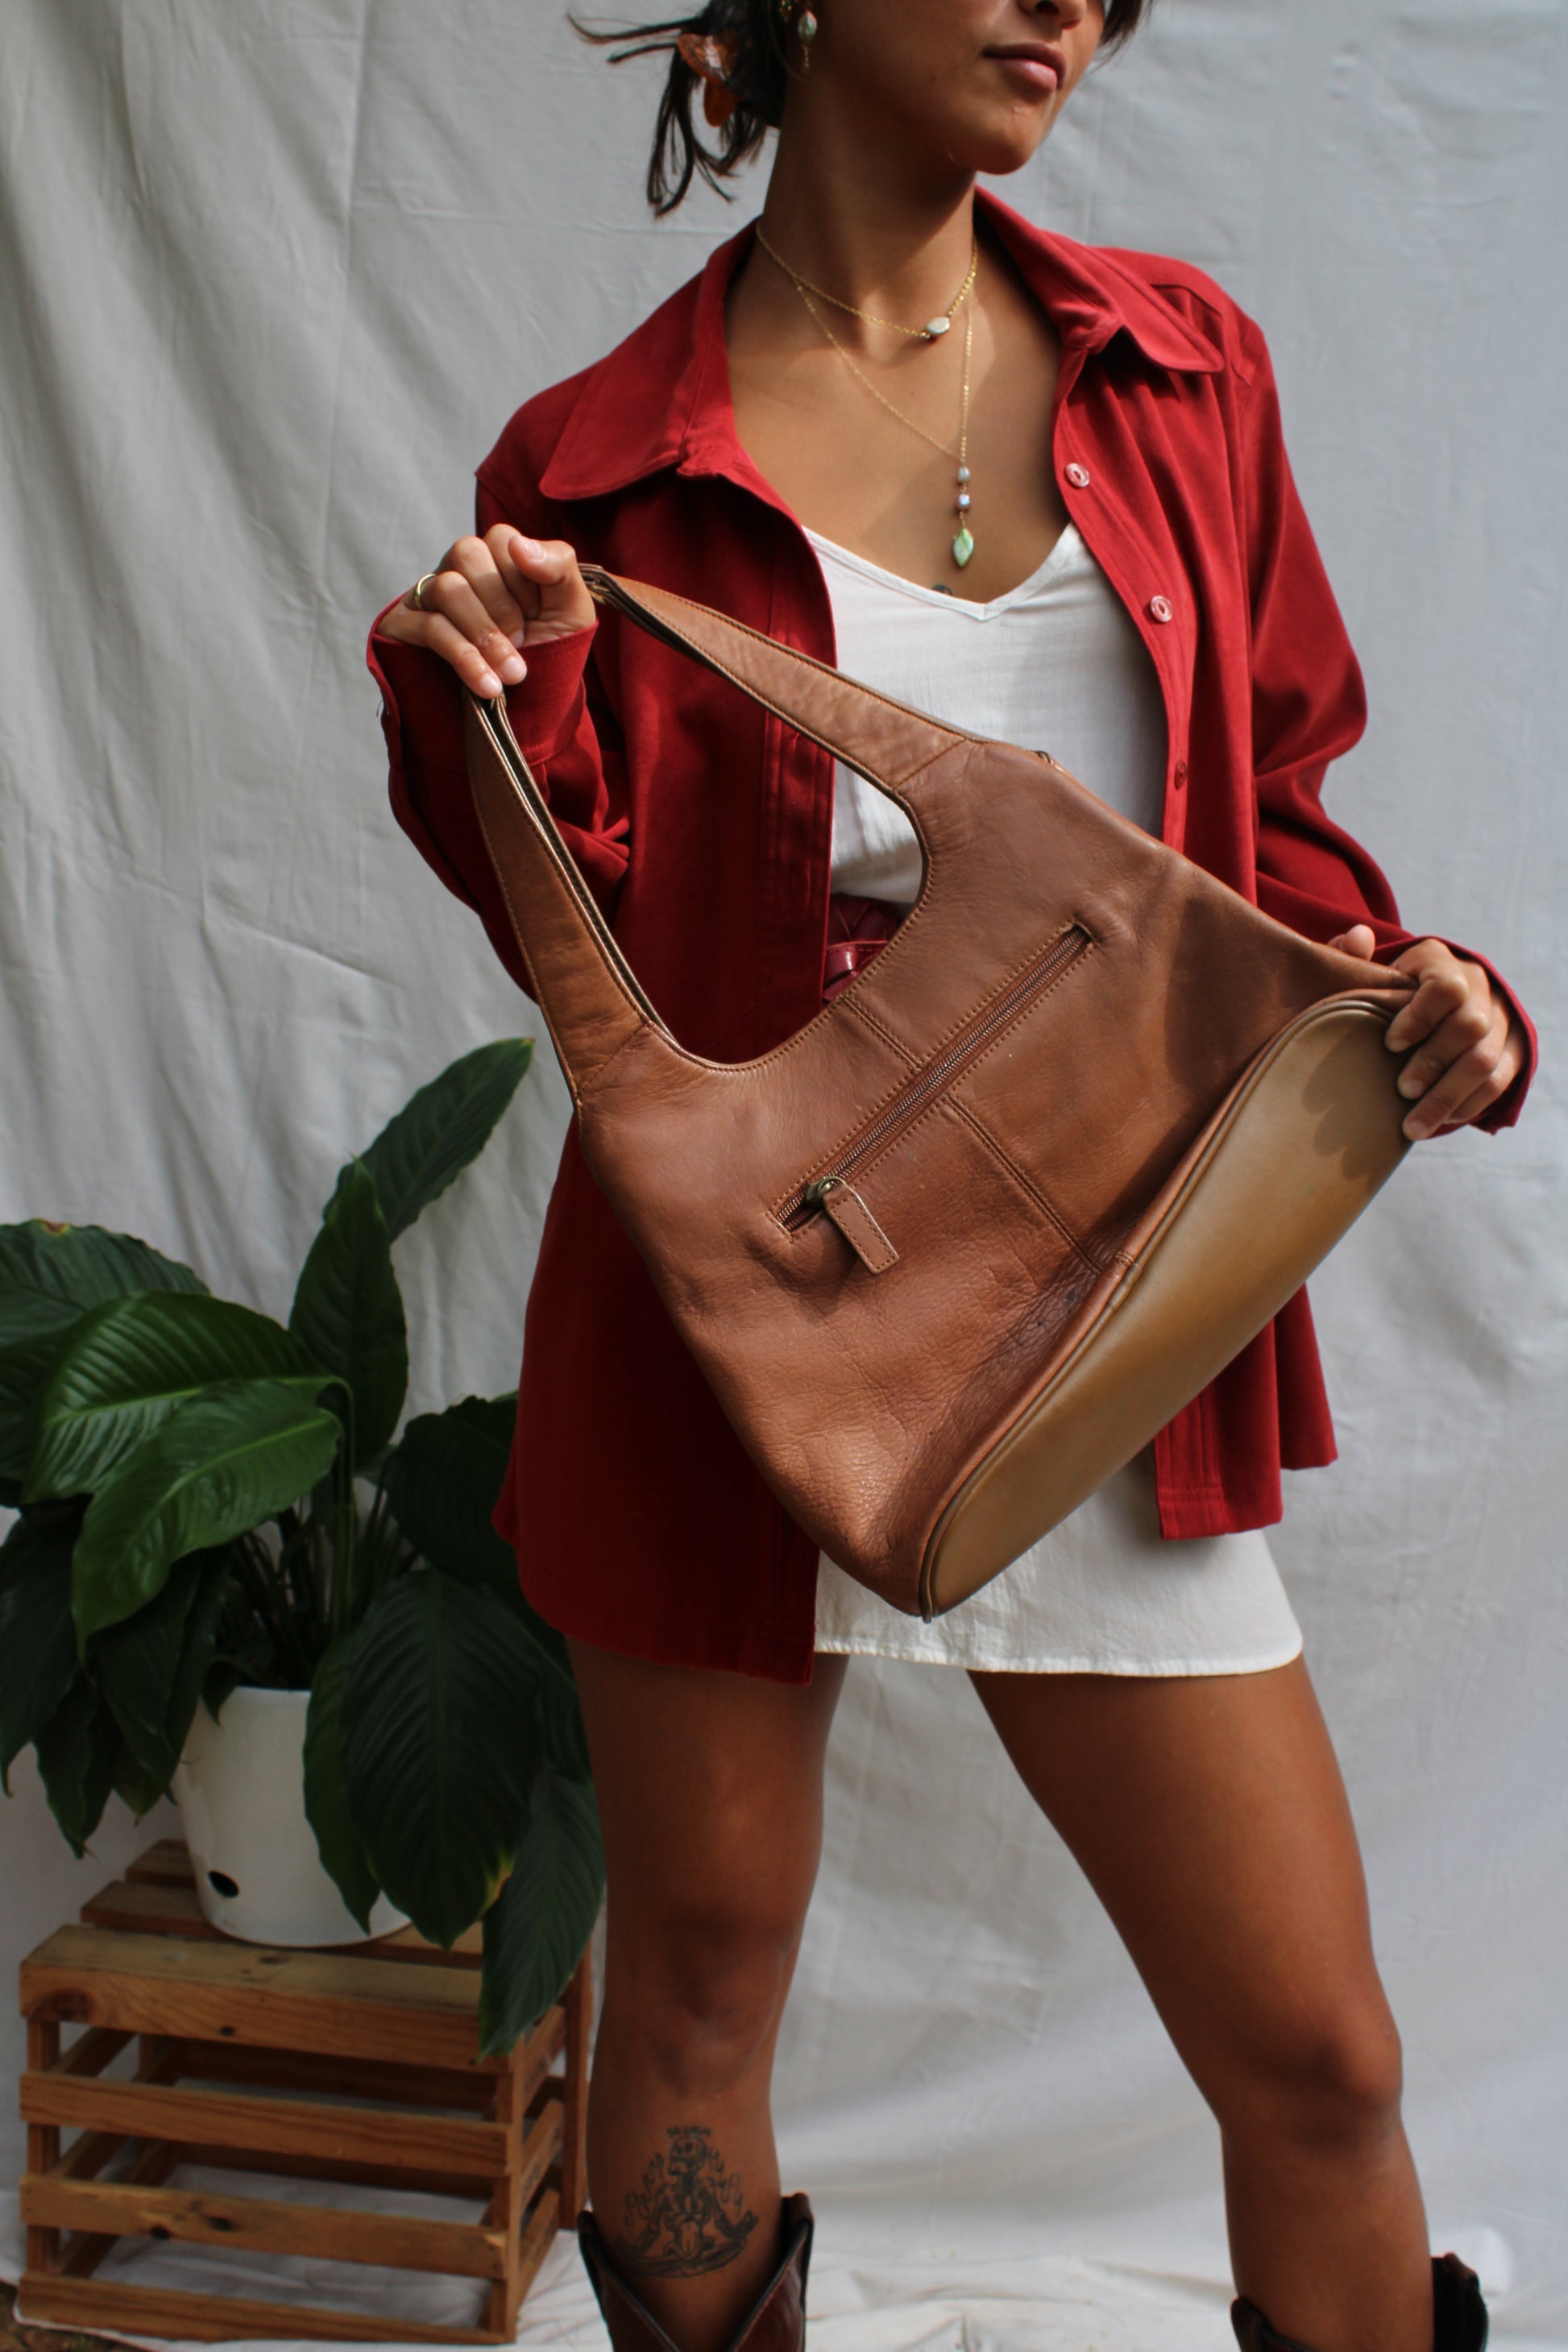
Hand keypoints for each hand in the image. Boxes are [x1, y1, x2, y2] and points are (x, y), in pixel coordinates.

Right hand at [379, 525, 594, 697]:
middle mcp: (456, 570)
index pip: (500, 537)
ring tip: (513, 674)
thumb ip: (559, 566)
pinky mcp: (404, 628)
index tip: (536, 615)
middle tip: (524, 643)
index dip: (524, 578)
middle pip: (466, 552)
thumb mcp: (572, 612)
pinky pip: (430, 627)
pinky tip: (488, 686)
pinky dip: (465, 658)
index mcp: (494, 559)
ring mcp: (426, 597)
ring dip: (486, 634)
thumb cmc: (548, 657)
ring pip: (448, 588)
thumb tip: (519, 544)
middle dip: (503, 606)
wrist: (530, 714)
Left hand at [1328, 926, 1525, 1139]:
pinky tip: (1436, 1121)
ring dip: (1447, 1096)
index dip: (1419, 1018)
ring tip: (1412, 1125)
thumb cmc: (1384, 992)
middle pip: (1471, 1026)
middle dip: (1434, 1062)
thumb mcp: (1367, 972)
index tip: (1389, 1043)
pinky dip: (1465, 1106)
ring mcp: (1499, 1019)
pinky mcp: (1510, 1051)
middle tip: (1402, 1089)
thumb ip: (1353, 958)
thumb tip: (1358, 937)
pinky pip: (1497, 1083)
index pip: (1446, 987)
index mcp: (1441, 962)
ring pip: (1485, 1062)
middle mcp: (1477, 986)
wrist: (1428, 1004)